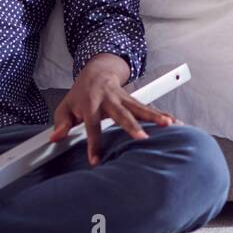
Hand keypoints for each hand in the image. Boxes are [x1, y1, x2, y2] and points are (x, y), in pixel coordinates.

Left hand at [48, 54, 174, 164]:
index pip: (91, 125)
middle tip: (142, 139)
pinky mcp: (135, 100)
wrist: (97, 71)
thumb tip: (55, 138)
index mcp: (90, 104)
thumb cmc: (80, 94)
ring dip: (155, 116)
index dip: (93, 143)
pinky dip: (163, 115)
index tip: (96, 160)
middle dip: (132, 127)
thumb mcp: (65, 106)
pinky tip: (177, 124)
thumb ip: (62, 122)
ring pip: (141, 108)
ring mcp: (124, 98)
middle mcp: (109, 100)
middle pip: (122, 114)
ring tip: (169, 125)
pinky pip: (150, 108)